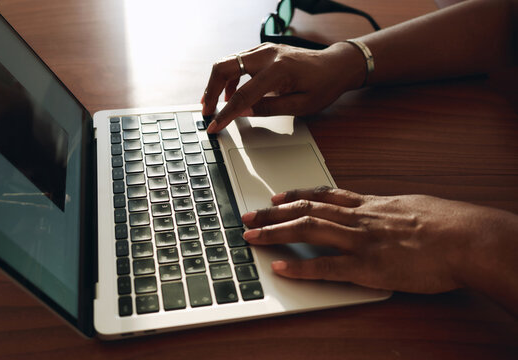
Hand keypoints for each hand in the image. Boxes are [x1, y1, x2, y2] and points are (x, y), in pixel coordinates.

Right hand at [201, 42, 365, 132]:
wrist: (335, 65)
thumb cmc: (323, 85)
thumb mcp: (300, 106)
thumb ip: (269, 108)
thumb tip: (243, 112)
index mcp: (279, 70)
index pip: (243, 94)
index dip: (225, 114)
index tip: (214, 125)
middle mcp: (267, 55)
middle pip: (224, 67)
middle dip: (210, 90)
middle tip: (206, 111)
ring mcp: (264, 50)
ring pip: (227, 62)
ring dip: (216, 83)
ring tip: (213, 104)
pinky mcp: (263, 51)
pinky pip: (236, 62)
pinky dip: (228, 78)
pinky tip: (230, 95)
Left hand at [241, 186, 517, 301]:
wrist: (466, 238)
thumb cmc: (446, 222)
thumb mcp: (412, 206)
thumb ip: (390, 209)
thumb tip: (384, 210)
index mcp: (370, 204)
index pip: (324, 196)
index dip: (297, 195)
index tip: (277, 196)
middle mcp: (359, 218)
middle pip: (307, 210)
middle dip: (274, 213)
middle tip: (249, 215)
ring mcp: (360, 241)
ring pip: (308, 231)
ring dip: (276, 233)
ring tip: (251, 235)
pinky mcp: (367, 267)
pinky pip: (326, 266)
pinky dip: (301, 266)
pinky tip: (281, 266)